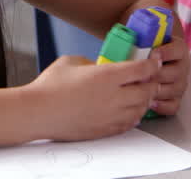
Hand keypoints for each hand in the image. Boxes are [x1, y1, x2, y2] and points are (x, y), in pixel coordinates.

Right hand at [26, 54, 157, 140]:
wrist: (37, 113)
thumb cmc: (50, 86)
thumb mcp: (73, 61)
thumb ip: (93, 62)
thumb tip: (102, 66)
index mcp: (107, 76)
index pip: (142, 69)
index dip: (152, 63)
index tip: (154, 61)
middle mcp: (113, 96)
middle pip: (147, 90)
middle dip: (152, 82)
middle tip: (150, 77)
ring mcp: (110, 115)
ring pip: (141, 108)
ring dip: (145, 100)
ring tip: (140, 93)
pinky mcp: (104, 129)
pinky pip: (129, 123)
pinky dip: (134, 115)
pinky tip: (129, 109)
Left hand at [148, 38, 188, 115]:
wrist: (152, 59)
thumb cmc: (147, 49)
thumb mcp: (148, 40)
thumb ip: (143, 39)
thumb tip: (128, 37)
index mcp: (179, 49)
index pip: (178, 50)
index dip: (165, 53)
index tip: (152, 54)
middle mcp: (183, 66)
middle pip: (175, 73)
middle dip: (157, 75)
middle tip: (142, 76)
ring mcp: (181, 83)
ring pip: (174, 90)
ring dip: (157, 91)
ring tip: (142, 90)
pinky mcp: (177, 98)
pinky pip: (173, 106)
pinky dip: (161, 106)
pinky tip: (149, 102)